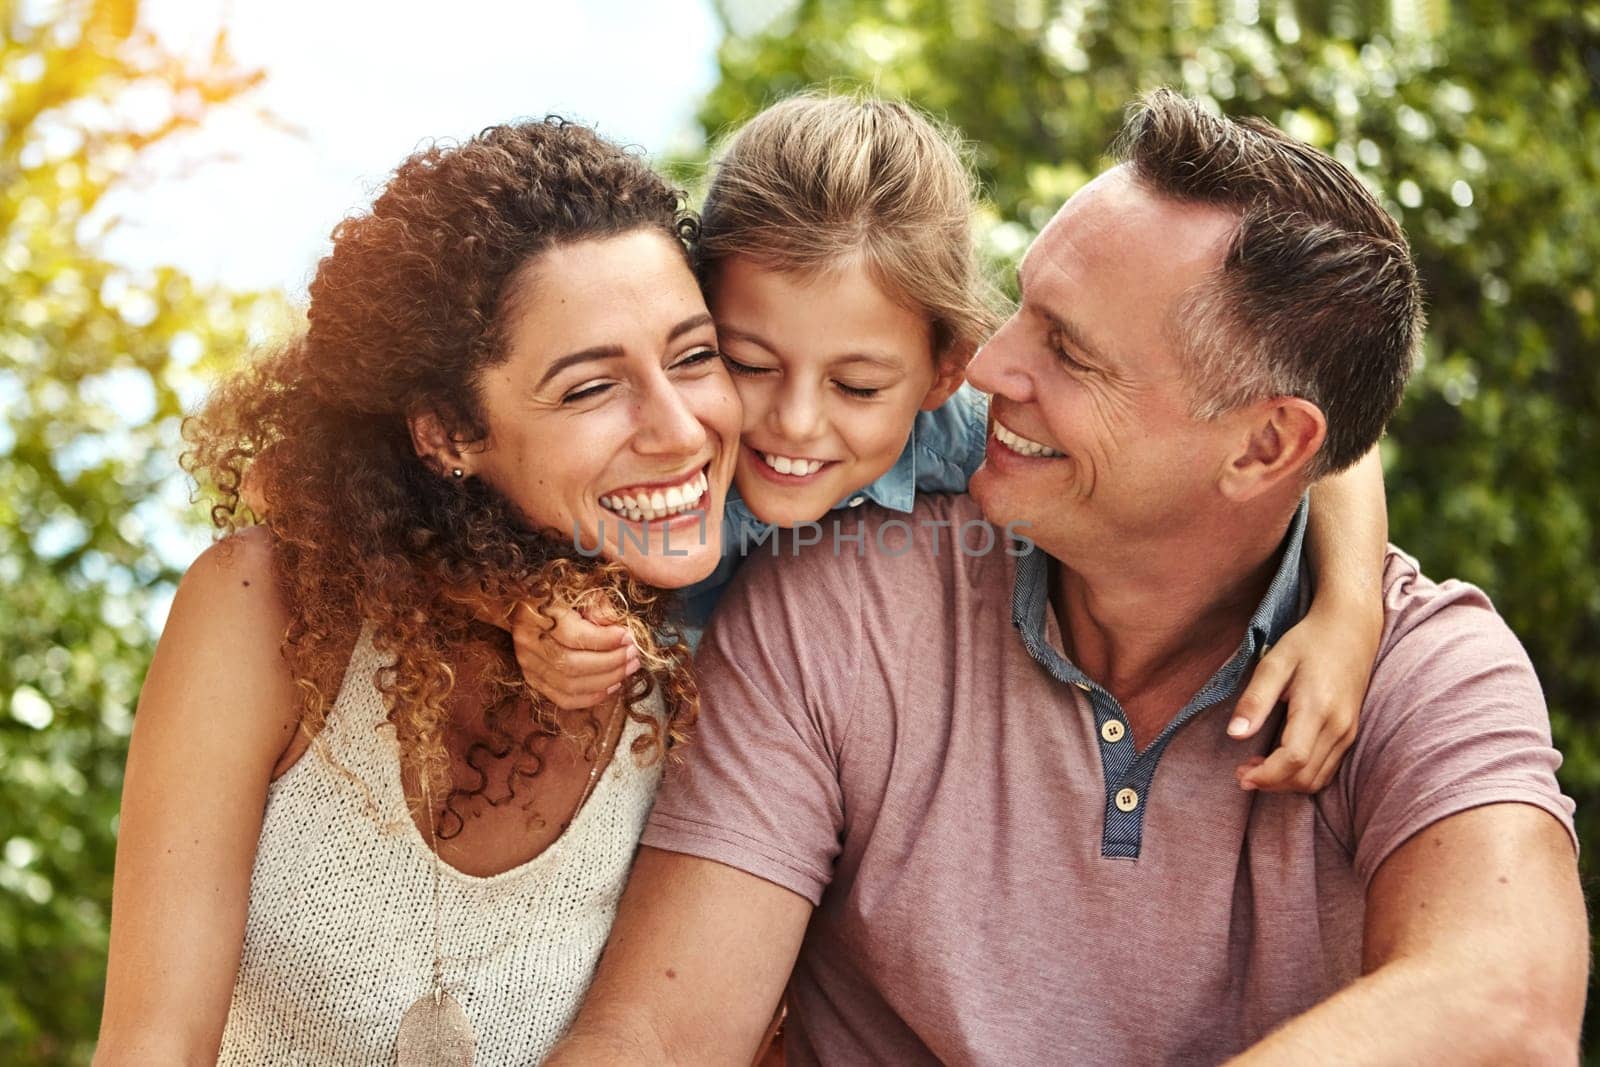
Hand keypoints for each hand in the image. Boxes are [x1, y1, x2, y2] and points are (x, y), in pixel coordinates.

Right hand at [509, 598, 638, 709]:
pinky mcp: (534, 680)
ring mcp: (528, 665)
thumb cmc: (559, 594)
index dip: (605, 640)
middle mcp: (527, 643)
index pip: (573, 636)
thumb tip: (620, 633)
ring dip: (606, 680)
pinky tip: (612, 685)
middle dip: (610, 662)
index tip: (628, 637)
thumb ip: (599, 607)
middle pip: (572, 665)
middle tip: (633, 655)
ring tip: (628, 668)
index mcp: (535, 613)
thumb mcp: (579, 589)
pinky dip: (591, 697)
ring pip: (569, 685)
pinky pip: (564, 699)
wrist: (530, 605)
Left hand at [1226, 601, 1380, 793]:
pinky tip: (1280, 761)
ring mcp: (1348, 732)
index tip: (1240, 775)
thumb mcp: (1275, 663)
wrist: (1351, 628)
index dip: (1266, 776)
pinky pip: (1327, 769)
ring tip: (1256, 768)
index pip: (1294, 760)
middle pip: (1305, 777)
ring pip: (1318, 779)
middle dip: (1271, 784)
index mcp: (1317, 708)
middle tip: (1242, 773)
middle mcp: (1339, 726)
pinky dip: (1302, 775)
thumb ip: (1255, 700)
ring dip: (1286, 783)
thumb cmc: (1309, 641)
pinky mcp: (1350, 732)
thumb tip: (1235, 735)